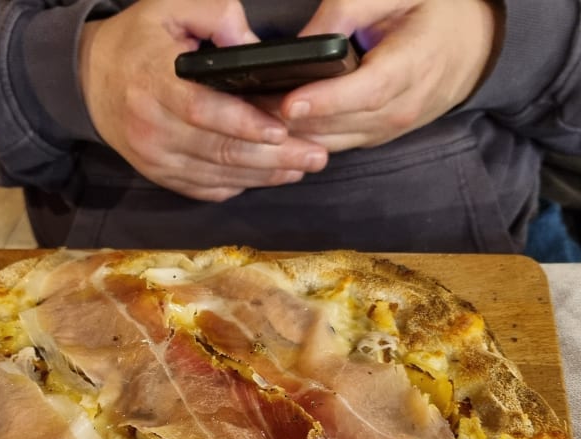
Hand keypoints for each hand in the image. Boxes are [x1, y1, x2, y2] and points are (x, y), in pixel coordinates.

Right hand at [78, 0, 328, 200]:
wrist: (89, 80)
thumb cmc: (138, 40)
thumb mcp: (171, 6)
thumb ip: (216, 14)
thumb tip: (252, 46)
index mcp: (153, 83)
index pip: (203, 110)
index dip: (244, 123)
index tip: (282, 129)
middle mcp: (151, 128)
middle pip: (218, 150)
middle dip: (273, 157)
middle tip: (315, 155)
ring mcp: (154, 158)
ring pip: (216, 175)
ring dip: (263, 175)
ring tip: (301, 167)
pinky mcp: (159, 174)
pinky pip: (204, 189)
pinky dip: (238, 185)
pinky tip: (267, 177)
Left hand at [270, 0, 501, 151]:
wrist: (471, 49)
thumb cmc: (434, 13)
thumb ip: (353, 8)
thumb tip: (308, 38)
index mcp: (413, 66)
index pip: (366, 92)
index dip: (326, 101)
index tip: (289, 104)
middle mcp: (400, 108)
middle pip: (339, 123)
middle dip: (292, 120)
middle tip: (248, 107)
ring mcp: (386, 130)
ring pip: (331, 141)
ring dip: (292, 135)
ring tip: (252, 116)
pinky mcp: (372, 137)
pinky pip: (333, 145)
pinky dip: (304, 138)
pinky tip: (274, 126)